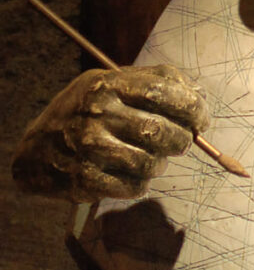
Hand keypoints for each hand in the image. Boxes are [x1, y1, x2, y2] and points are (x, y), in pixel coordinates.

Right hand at [12, 64, 209, 202]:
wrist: (37, 149)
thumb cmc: (85, 111)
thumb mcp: (113, 83)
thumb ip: (156, 81)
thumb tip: (198, 93)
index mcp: (108, 84)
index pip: (164, 92)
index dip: (193, 107)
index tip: (201, 119)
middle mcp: (98, 113)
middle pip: (163, 132)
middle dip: (181, 140)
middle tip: (179, 141)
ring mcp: (90, 147)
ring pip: (153, 163)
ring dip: (159, 163)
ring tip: (146, 156)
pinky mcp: (86, 179)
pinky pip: (136, 187)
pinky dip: (139, 183)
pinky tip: (127, 172)